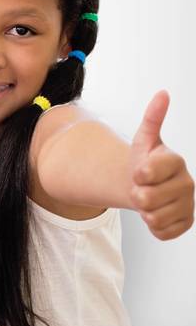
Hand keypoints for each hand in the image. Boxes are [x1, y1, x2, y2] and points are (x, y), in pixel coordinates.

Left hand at [129, 92, 194, 239]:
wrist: (148, 185)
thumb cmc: (145, 161)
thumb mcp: (144, 139)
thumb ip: (152, 118)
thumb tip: (162, 93)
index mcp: (176, 161)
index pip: (148, 171)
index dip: (137, 173)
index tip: (138, 171)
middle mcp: (188, 184)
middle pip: (147, 198)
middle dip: (136, 194)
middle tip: (141, 188)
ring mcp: (189, 205)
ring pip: (153, 217)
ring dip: (144, 211)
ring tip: (149, 200)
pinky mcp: (186, 223)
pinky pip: (162, 232)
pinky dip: (154, 226)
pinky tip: (157, 213)